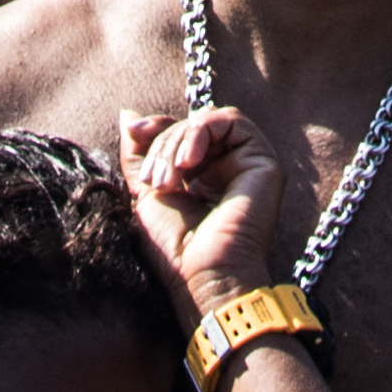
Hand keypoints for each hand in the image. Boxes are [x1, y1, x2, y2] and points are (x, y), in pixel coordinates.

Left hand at [119, 105, 280, 322]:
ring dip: (179, 140)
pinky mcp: (263, 161)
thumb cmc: (174, 249)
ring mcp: (245, 164)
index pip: (179, 134)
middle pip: (189, 127)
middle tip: (155, 180)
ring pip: (208, 121)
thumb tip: (128, 115)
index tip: (136, 132)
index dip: (157, 128)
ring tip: (170, 178)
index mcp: (199, 178)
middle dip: (163, 143)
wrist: (201, 276)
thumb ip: (138, 154)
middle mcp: (224, 168)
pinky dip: (203, 130)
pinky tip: (189, 160)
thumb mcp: (144, 194)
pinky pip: (232, 120)